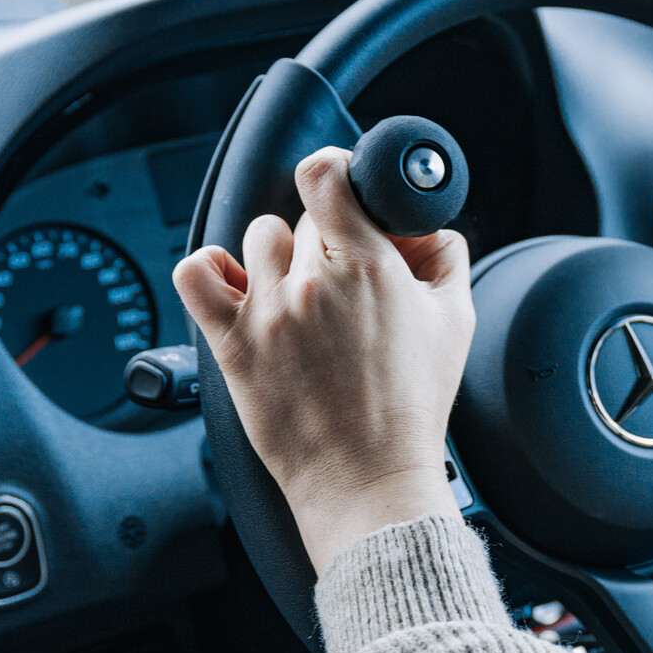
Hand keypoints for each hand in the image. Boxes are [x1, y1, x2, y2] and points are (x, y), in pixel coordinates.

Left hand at [174, 147, 474, 570]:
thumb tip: (424, 225)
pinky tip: (237, 290)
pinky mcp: (233, 344)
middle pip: (304, 217)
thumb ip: (445, 256)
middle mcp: (312, 282)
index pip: (326, 175)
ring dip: (278, 258)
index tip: (341, 191)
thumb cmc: (412, 409)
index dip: (334, 172)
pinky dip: (211, 271)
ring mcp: (267, 312)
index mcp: (369, 268)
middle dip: (328, 242)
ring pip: (257, 238)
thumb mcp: (456, 323)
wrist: (368, 480)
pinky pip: (196, 273)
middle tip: (345, 283)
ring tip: (299, 297)